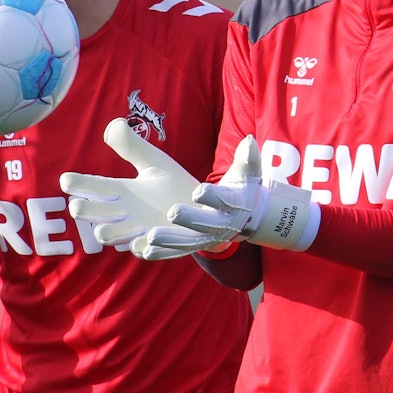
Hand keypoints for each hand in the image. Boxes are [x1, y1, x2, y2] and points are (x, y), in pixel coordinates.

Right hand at [59, 119, 198, 248]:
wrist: (205, 209)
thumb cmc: (174, 185)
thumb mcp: (154, 162)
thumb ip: (133, 145)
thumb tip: (113, 124)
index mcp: (120, 191)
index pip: (88, 186)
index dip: (74, 184)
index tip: (68, 180)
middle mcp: (124, 213)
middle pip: (88, 213)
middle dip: (81, 209)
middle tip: (81, 204)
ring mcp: (138, 231)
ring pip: (107, 235)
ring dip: (105, 230)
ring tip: (105, 226)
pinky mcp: (156, 245)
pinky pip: (141, 250)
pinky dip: (139, 245)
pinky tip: (146, 236)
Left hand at [162, 135, 319, 253]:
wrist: (245, 217)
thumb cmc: (240, 188)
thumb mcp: (246, 172)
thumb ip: (247, 157)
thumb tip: (249, 140)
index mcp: (233, 204)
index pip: (225, 200)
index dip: (213, 196)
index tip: (198, 191)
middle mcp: (221, 225)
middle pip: (205, 224)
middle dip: (190, 219)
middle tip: (172, 212)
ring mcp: (206, 239)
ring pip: (188, 242)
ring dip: (169, 241)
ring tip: (150, 236)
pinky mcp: (192, 246)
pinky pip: (176, 252)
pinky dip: (161, 252)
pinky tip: (144, 251)